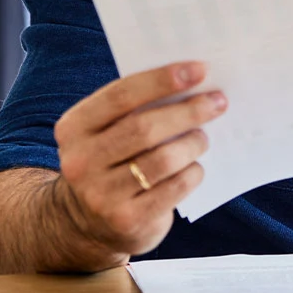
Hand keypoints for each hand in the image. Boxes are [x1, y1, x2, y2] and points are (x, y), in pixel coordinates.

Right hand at [51, 61, 226, 258]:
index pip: (121, 95)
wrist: (87, 222)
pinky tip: (194, 167)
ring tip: (203, 138)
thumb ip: (137, 107)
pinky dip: (192, 173)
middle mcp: (81, 162)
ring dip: (193, 143)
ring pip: (163, 160)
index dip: (162, 80)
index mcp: (74, 128)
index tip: (200, 70)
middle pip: (144, 128)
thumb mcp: (107, 131)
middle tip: (218, 102)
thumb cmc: (112, 159)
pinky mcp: (127, 221)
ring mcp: (101, 195)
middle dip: (188, 112)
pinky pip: (174, 189)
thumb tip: (194, 81)